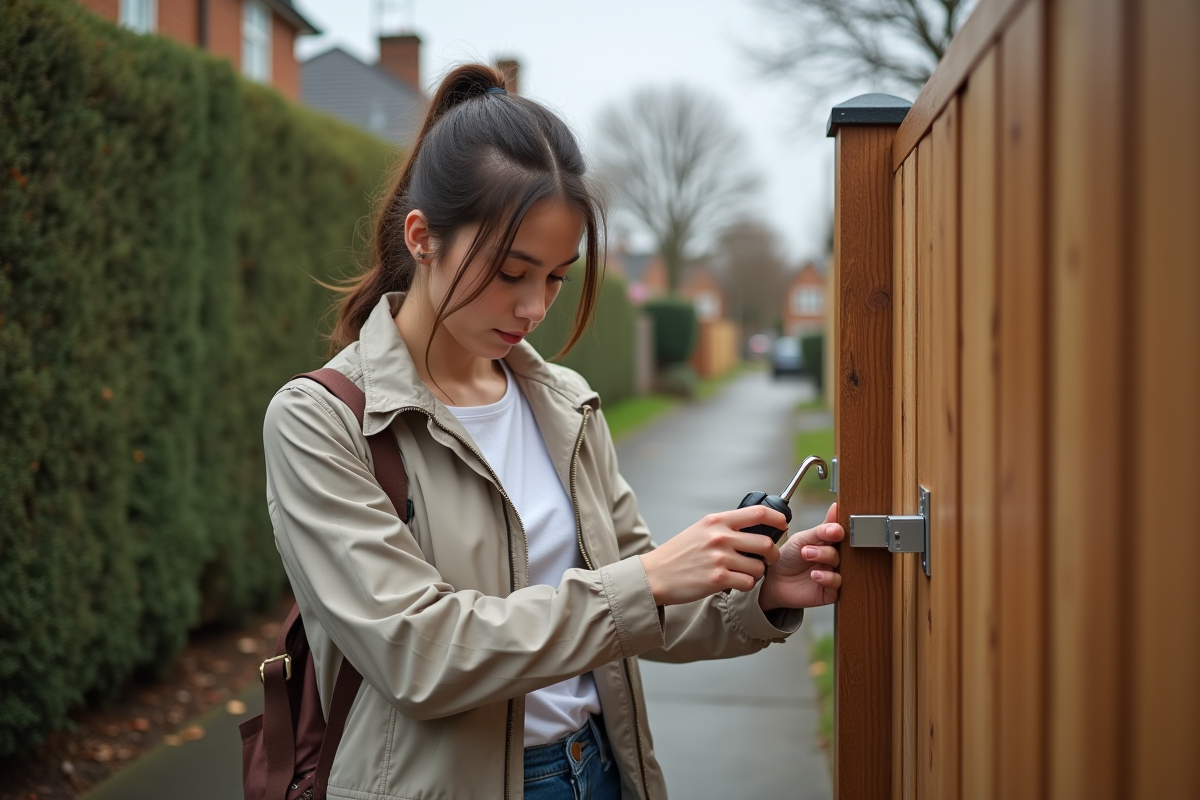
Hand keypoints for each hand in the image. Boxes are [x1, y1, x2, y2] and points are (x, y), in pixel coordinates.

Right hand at [639, 506, 786, 605]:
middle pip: (766, 543)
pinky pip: (748, 583)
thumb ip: (725, 526)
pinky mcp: (718, 579)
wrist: (655, 575)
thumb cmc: (678, 553)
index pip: (758, 513)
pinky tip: (734, 583)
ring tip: (744, 573)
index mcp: (717, 521)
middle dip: (772, 554)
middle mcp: (720, 537)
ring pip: (759, 567)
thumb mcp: (701, 529)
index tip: (783, 525)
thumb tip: (755, 527)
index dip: (777, 519)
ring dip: (757, 573)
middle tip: (768, 559)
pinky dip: (746, 585)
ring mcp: (719, 558)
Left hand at [758, 502, 843, 611]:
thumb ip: (819, 529)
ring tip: (808, 557)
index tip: (833, 530)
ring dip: (825, 559)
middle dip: (826, 547)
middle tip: (808, 548)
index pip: (839, 533)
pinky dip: (827, 578)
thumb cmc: (788, 558)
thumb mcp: (800, 540)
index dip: (838, 531)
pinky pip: (837, 583)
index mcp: (827, 542)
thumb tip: (835, 508)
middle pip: (842, 549)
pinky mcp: (831, 591)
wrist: (774, 581)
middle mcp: (832, 557)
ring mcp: (832, 573)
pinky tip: (814, 575)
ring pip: (841, 565)